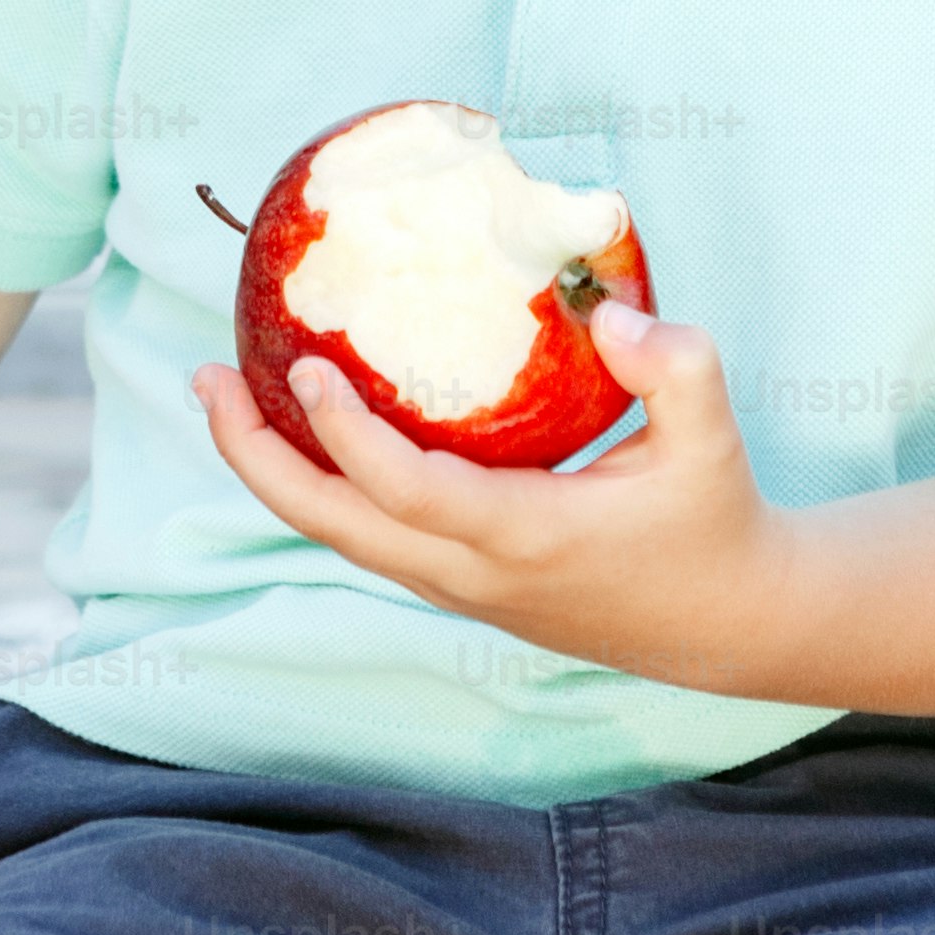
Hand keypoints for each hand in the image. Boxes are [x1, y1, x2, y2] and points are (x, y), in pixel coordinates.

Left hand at [187, 298, 810, 699]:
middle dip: (256, 457)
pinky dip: (320, 484)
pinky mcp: (460, 585)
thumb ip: (673, 366)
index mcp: (524, 536)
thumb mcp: (712, 437)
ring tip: (228, 395)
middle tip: (207, 380)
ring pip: (339, 536)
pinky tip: (306, 428)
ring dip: (275, 471)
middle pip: (333, 526)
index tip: (304, 366)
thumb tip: (605, 311)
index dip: (344, 433)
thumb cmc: (715, 520)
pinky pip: (366, 534)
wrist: (727, 624)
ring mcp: (459, 587)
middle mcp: (473, 573)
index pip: (404, 492)